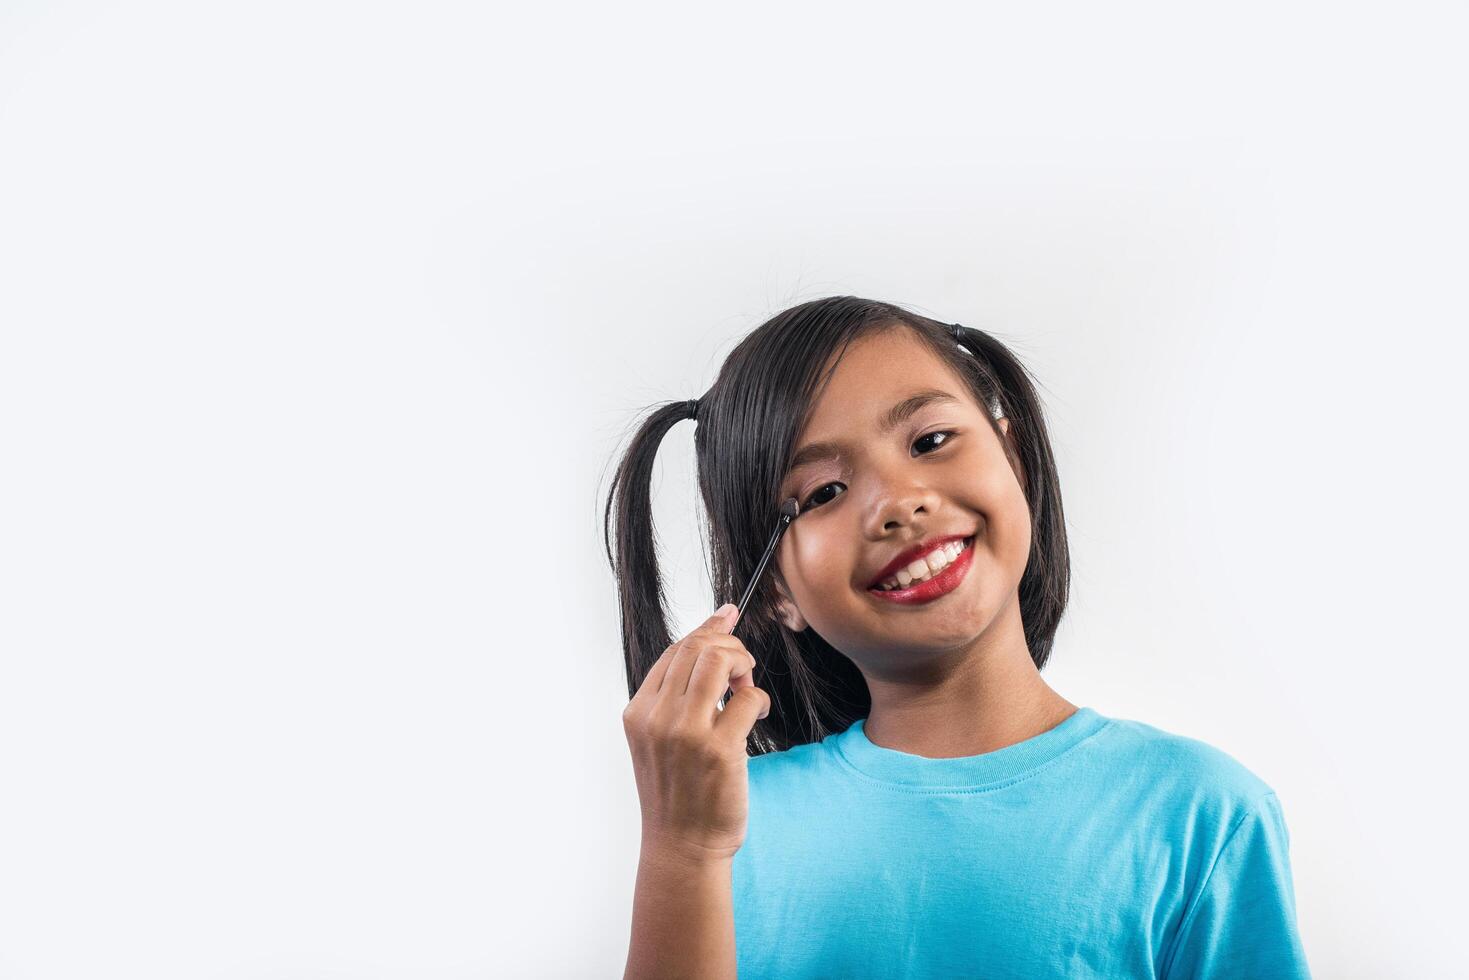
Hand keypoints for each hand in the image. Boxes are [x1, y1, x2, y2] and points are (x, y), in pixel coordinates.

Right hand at [621, 604, 769, 861]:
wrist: (682, 847)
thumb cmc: (676, 793)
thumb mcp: (656, 741)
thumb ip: (672, 700)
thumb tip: (706, 647)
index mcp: (638, 713)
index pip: (674, 651)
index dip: (706, 628)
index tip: (727, 615)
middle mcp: (657, 718)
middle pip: (697, 647)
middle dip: (728, 643)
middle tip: (742, 666)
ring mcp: (687, 734)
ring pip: (719, 660)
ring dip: (742, 662)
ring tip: (746, 684)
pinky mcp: (720, 750)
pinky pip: (748, 699)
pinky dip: (758, 698)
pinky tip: (753, 714)